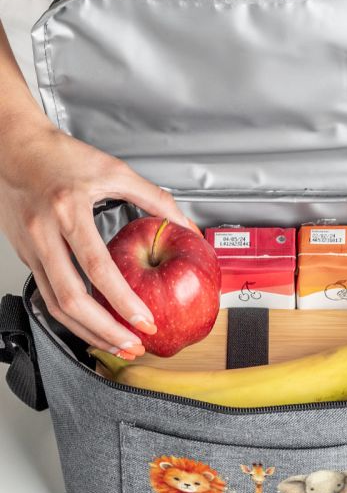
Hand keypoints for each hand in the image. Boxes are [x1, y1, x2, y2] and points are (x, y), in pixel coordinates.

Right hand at [0, 115, 188, 357]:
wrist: (15, 148)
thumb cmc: (61, 156)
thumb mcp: (114, 171)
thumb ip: (154, 198)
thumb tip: (184, 225)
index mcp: (68, 210)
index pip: (97, 268)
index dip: (122, 300)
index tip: (144, 320)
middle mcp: (45, 233)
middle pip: (71, 299)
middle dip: (105, 330)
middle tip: (132, 344)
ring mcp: (30, 248)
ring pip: (54, 305)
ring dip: (86, 331)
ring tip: (114, 344)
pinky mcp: (25, 255)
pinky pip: (46, 294)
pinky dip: (70, 315)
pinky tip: (90, 323)